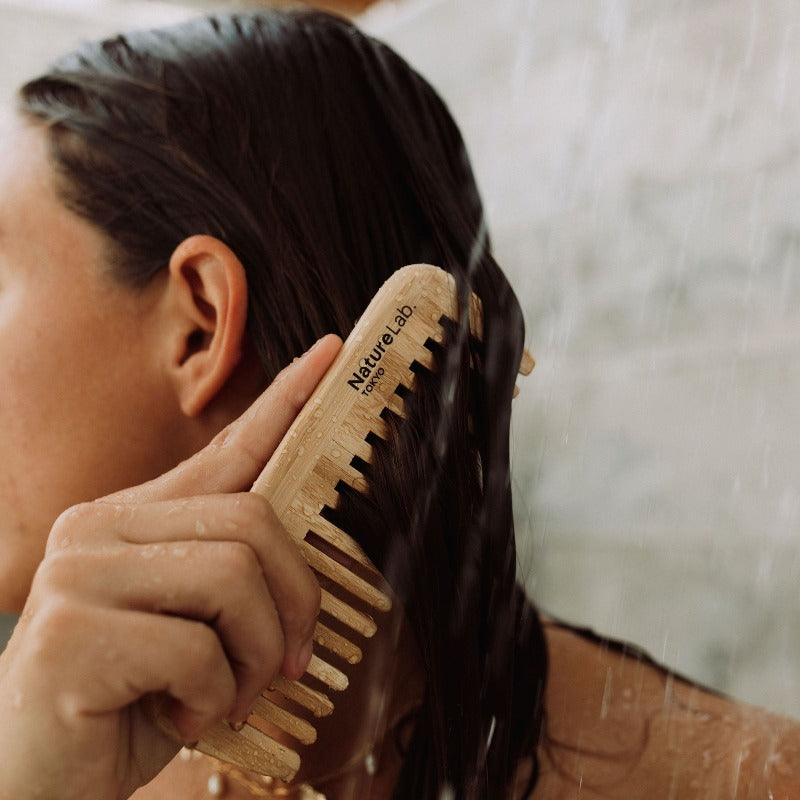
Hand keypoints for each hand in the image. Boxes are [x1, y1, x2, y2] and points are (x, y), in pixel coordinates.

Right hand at [0, 334, 341, 799]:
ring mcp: (78, 572)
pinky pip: (200, 649)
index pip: (226, 448)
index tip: (330, 352)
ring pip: (236, 577)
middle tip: (287, 661)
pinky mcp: (71, 630)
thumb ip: (232, 577)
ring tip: (231, 695)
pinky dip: (217, 696)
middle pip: (254, 520)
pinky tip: (183, 718)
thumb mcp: (193, 629)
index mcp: (132, 518)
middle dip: (294, 599)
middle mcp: (99, 527)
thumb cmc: (128, 702)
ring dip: (256, 656)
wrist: (39, 786)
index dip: (286, 402)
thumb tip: (297, 557)